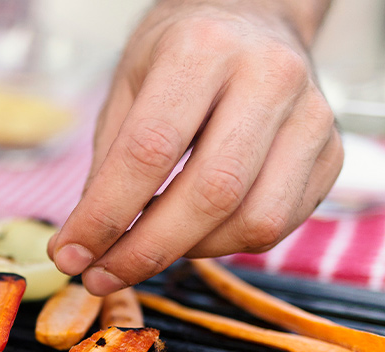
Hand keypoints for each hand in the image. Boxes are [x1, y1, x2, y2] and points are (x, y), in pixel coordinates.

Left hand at [47, 0, 341, 295]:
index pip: (149, 151)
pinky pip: (278, 224)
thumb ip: (107, 164)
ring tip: (143, 249)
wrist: (253, 17)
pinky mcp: (331, 152)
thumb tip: (84, 246)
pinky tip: (189, 233)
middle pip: (209, 193)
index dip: (104, 216)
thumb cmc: (180, 53)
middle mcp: (268, 77)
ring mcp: (311, 116)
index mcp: (203, 50)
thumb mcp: (127, 87)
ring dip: (187, 253)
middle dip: (145, 250)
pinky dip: (224, 244)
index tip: (70, 255)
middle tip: (99, 277)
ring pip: (253, 220)